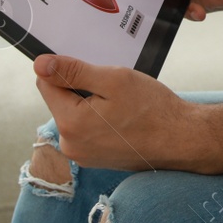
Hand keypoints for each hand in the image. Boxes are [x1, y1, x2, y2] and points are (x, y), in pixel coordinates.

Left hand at [33, 53, 222, 172]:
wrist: (182, 140)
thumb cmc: (154, 110)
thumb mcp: (115, 80)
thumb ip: (74, 71)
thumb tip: (40, 64)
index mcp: (70, 123)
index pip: (47, 84)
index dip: (69, 70)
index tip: (94, 70)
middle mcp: (70, 144)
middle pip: (61, 101)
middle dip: (83, 88)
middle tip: (116, 89)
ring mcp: (83, 155)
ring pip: (76, 114)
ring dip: (93, 104)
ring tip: (124, 104)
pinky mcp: (96, 158)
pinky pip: (88, 129)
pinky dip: (102, 119)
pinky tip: (125, 117)